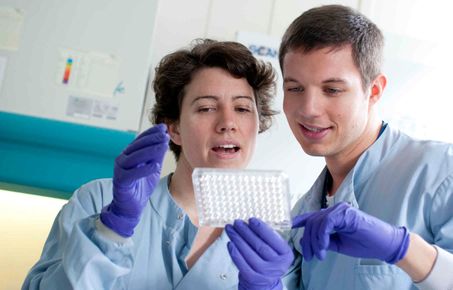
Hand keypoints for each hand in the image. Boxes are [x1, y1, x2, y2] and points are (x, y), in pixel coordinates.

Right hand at [100, 124, 168, 236]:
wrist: (131, 206)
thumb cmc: (140, 186)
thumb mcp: (152, 168)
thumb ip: (156, 156)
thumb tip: (165, 141)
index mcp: (130, 154)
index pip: (140, 140)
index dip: (151, 133)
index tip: (163, 127)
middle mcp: (123, 159)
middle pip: (138, 146)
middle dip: (152, 139)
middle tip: (164, 134)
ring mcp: (120, 170)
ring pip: (135, 157)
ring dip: (150, 150)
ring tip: (163, 145)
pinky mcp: (120, 181)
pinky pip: (132, 174)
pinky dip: (144, 169)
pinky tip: (155, 165)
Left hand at [225, 218, 293, 289]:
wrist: (265, 282)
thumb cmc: (269, 259)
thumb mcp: (276, 250)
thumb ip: (269, 237)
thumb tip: (252, 222)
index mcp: (285, 254)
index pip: (273, 239)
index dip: (261, 228)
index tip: (251, 219)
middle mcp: (277, 264)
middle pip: (259, 245)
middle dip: (246, 232)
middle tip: (237, 222)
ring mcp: (264, 272)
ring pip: (249, 252)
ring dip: (238, 239)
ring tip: (230, 229)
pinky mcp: (252, 278)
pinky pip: (241, 263)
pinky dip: (234, 252)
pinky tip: (230, 243)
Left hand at [292, 202, 409, 263]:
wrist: (384, 245)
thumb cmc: (363, 244)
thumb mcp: (338, 244)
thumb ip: (323, 240)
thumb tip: (306, 241)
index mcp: (332, 216)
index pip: (312, 216)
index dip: (298, 220)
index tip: (288, 226)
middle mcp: (334, 210)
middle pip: (311, 222)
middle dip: (308, 241)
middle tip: (310, 257)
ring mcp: (340, 210)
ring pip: (317, 223)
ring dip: (315, 242)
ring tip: (319, 255)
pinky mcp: (345, 213)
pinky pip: (326, 223)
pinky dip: (322, 236)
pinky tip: (324, 247)